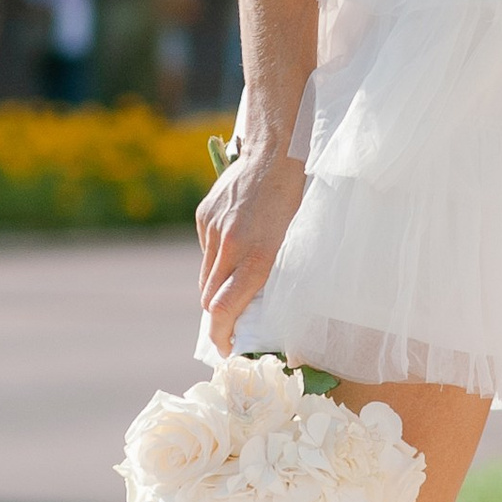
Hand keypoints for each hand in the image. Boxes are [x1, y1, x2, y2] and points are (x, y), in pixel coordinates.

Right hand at [197, 139, 308, 352]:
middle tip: (232, 324)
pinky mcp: (204, 215)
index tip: (227, 348)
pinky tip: (235, 248)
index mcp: (256, 257)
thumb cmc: (297, 200)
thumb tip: (259, 302)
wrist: (276, 152)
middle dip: (217, 316)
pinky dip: (216, 258)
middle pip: (209, 298)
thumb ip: (271, 273)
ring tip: (234, 286)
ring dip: (216, 288)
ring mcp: (213, 229)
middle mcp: (229, 246)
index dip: (222, 335)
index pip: (224, 310)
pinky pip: (206, 249)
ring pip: (205, 275)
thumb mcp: (293, 243)